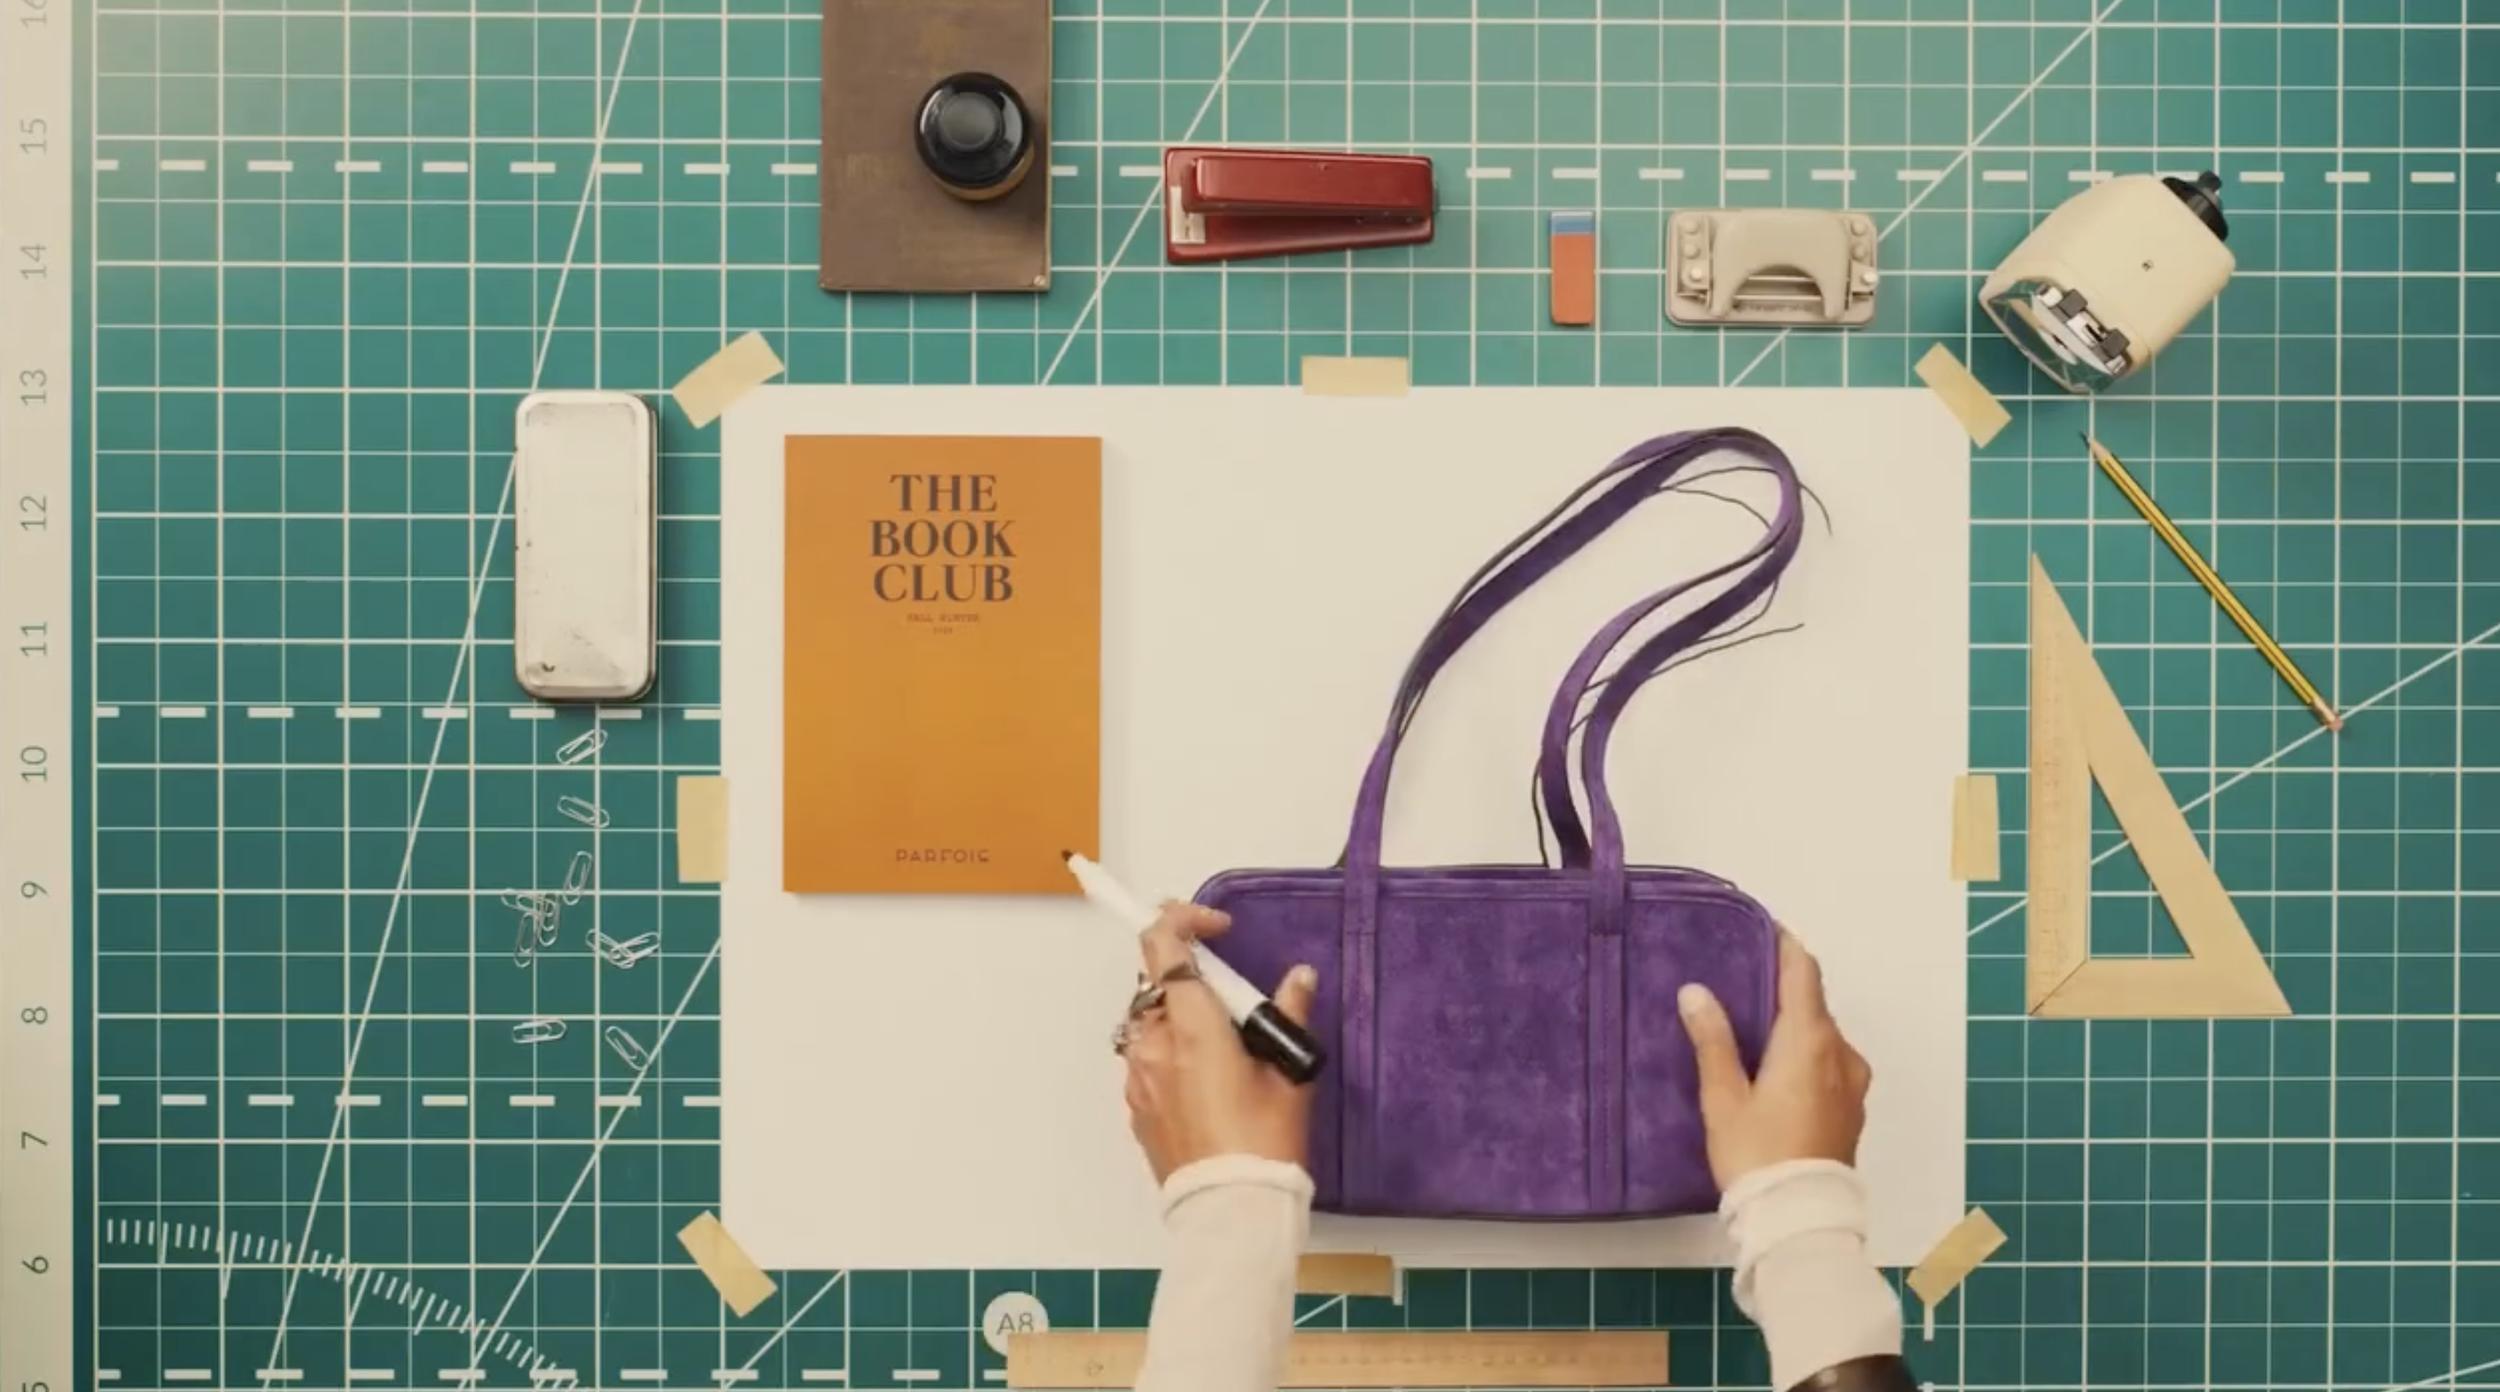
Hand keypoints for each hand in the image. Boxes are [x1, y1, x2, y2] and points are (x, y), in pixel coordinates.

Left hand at [1117, 901, 1318, 1185]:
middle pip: (1155, 983)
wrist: (1231, 1209)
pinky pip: (1148, 1060)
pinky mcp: (1137, 1108)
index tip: (1216, 927)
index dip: (1183, 920)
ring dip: (1179, 1017)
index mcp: (1191, 1026)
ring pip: (1149, 1023)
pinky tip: (1208, 1080)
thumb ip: (1288, 1014)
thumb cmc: (1263, 1143)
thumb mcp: (1289, 1073)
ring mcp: (1139, 1078)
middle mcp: (1154, 1045)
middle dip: (1190, 977)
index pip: (1163, 944)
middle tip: (1234, 999)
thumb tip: (1298, 979)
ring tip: (1225, 1046)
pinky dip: (1171, 1053)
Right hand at [1677, 930, 1869, 1186]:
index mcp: (1809, 1040)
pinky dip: (1805, 1053)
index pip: (1803, 971)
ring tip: (1752, 1028)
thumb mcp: (1723, 1097)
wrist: (1799, 1219)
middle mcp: (1840, 1053)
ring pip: (1822, 1036)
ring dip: (1794, 1025)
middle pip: (1813, 1003)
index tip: (1758, 928)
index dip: (1783, 944)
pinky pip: (1829, 1063)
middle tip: (1739, 981)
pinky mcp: (1852, 1110)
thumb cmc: (1757, 1154)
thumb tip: (1697, 991)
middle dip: (1782, 987)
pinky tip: (1774, 1069)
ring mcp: (1852, 1083)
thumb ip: (1713, 1040)